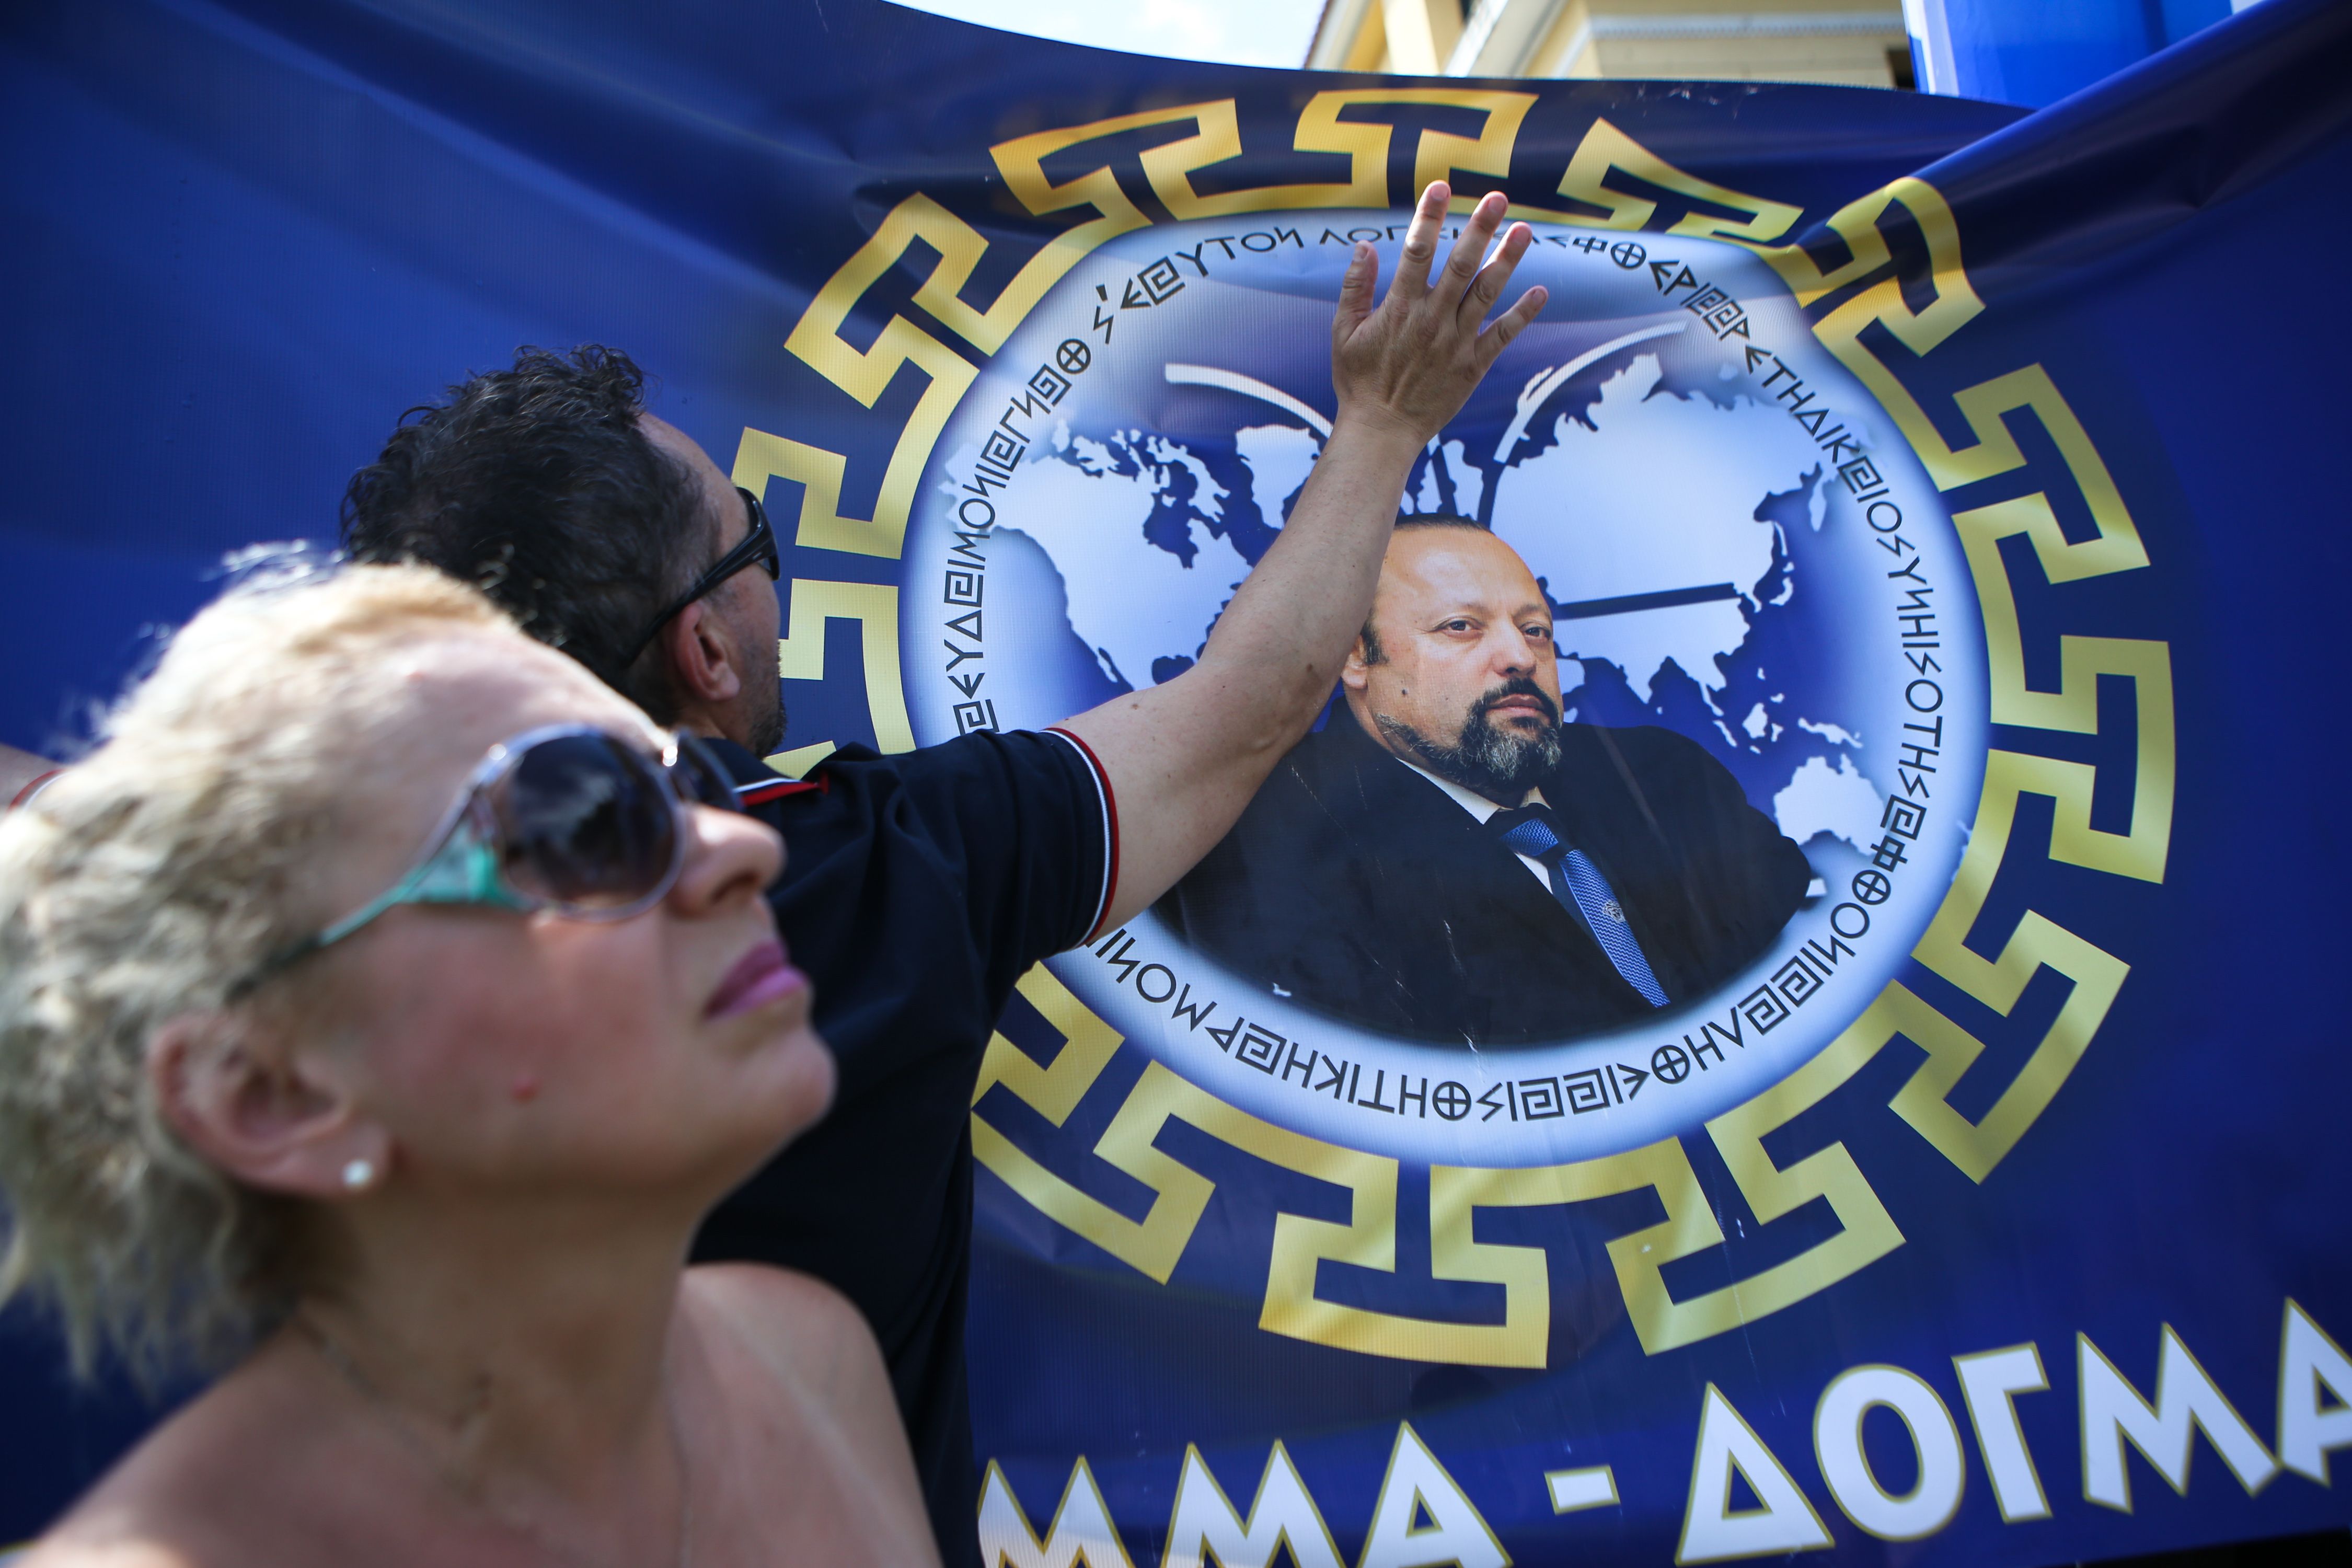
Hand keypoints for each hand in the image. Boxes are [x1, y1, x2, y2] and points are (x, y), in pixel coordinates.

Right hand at [1329, 181, 1546, 445]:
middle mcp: (1431, 321)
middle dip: (1479, 229)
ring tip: (1524, 230)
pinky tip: (1541, 292)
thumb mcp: (1343, 333)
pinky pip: (1503, 336)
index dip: (1429, 216)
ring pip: (1485, 294)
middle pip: (1460, 266)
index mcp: (1399, 308)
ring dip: (1507, 261)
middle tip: (1497, 198)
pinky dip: (1522, 315)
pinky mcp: (1473, 366)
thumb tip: (1363, 246)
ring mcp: (1455, 343)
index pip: (1416, 251)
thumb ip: (1354, 288)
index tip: (1441, 186)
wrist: (1382, 431)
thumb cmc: (1359, 382)